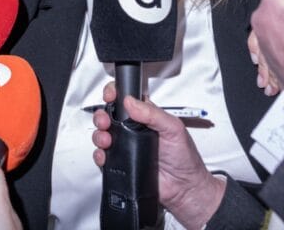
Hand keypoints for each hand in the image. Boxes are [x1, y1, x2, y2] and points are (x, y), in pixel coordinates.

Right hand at [91, 83, 225, 229]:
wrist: (184, 189)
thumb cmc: (184, 159)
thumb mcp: (173, 129)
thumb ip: (153, 113)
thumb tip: (131, 102)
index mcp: (146, 116)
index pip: (125, 99)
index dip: (114, 94)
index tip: (110, 95)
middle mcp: (133, 129)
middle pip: (108, 115)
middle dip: (101, 115)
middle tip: (105, 120)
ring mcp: (125, 146)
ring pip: (102, 134)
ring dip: (99, 135)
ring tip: (107, 140)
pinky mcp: (120, 163)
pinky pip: (102, 156)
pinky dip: (99, 155)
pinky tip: (105, 155)